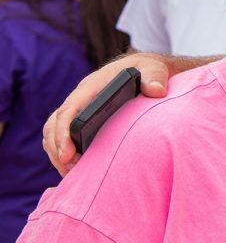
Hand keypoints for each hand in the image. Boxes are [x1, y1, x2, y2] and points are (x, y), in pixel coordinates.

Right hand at [43, 53, 169, 174]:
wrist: (143, 69)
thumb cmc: (146, 69)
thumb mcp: (153, 69)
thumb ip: (155, 77)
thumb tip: (156, 91)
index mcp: (92, 87)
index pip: (69, 110)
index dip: (63, 132)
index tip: (67, 154)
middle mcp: (80, 99)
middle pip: (54, 124)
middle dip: (56, 148)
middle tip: (70, 170)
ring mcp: (79, 110)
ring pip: (53, 132)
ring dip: (57, 154)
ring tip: (72, 174)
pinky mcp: (83, 120)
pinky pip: (63, 137)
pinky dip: (64, 153)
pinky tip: (77, 170)